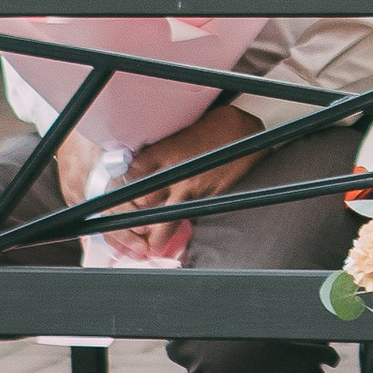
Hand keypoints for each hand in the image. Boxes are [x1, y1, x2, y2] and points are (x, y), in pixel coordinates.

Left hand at [55, 103, 260, 253]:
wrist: (249, 133)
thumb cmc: (216, 125)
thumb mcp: (181, 130)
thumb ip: (162, 148)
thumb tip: (144, 162)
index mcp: (163, 151)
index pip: (131, 175)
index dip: (124, 186)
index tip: (122, 192)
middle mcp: (173, 171)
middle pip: (142, 200)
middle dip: (135, 212)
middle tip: (130, 220)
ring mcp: (191, 188)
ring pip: (164, 218)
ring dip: (155, 234)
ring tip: (150, 247)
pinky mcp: (208, 197)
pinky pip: (189, 216)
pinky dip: (181, 227)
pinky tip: (175, 238)